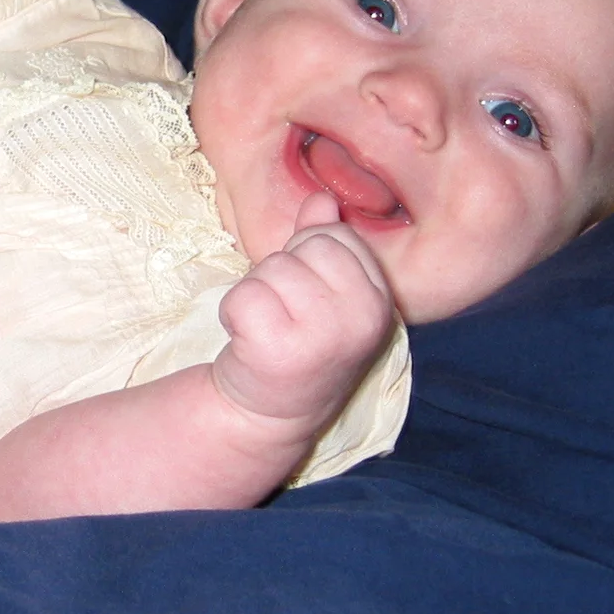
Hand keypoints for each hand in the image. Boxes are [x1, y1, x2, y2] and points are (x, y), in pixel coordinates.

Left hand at [211, 191, 394, 428]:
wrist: (268, 414)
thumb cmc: (296, 344)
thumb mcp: (321, 292)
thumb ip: (324, 242)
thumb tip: (322, 199)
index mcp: (380, 301)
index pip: (338, 238)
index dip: (307, 259)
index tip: (305, 299)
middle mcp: (362, 318)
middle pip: (306, 248)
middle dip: (282, 273)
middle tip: (283, 315)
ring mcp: (324, 336)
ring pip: (272, 269)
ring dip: (256, 293)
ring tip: (267, 328)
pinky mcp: (280, 350)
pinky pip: (243, 296)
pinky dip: (233, 313)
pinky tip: (247, 341)